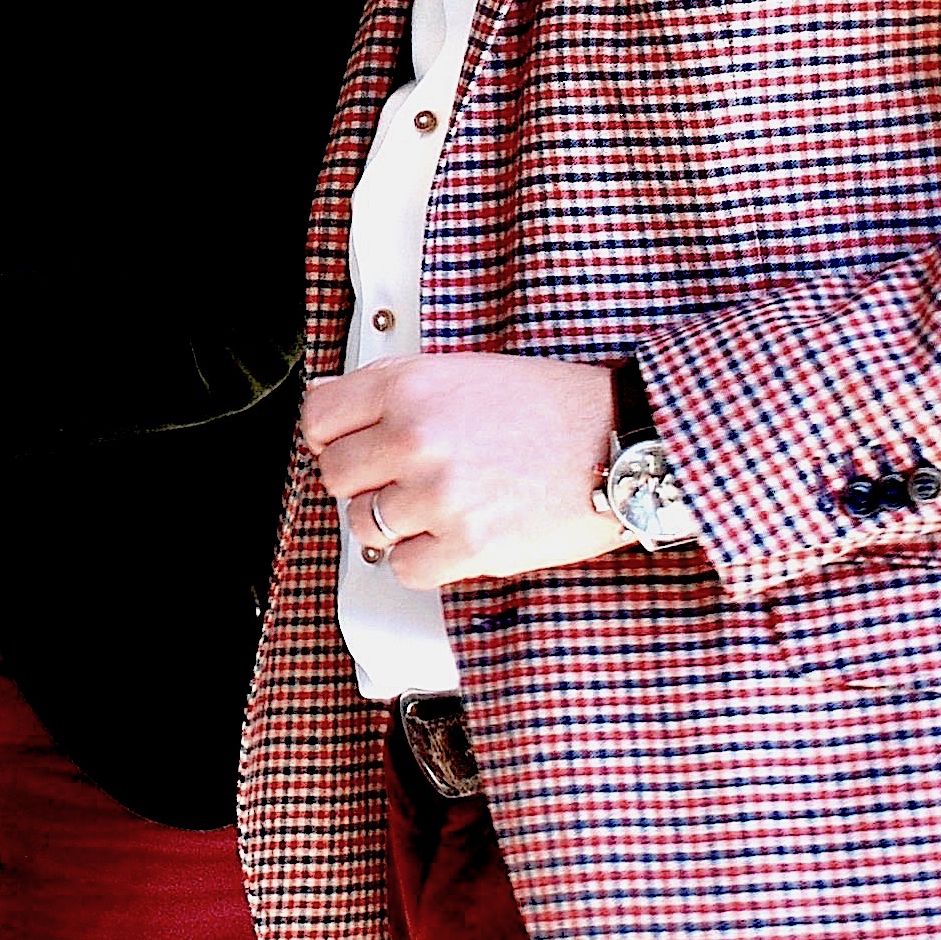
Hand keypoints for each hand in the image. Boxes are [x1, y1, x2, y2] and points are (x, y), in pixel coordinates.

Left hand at [302, 352, 624, 585]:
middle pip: (337, 476)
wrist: (622, 444)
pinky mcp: (468, 546)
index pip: (318, 418)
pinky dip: (422, 560)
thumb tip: (325, 399)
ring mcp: (440, 495)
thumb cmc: (552, 408)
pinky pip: (403, 568)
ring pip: (365, 525)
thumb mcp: (462, 371)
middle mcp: (417, 438)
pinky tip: (452, 536)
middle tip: (405, 479)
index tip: (346, 446)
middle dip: (366, 481)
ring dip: (396, 523)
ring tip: (441, 505)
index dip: (330, 436)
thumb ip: (391, 387)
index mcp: (410, 387)